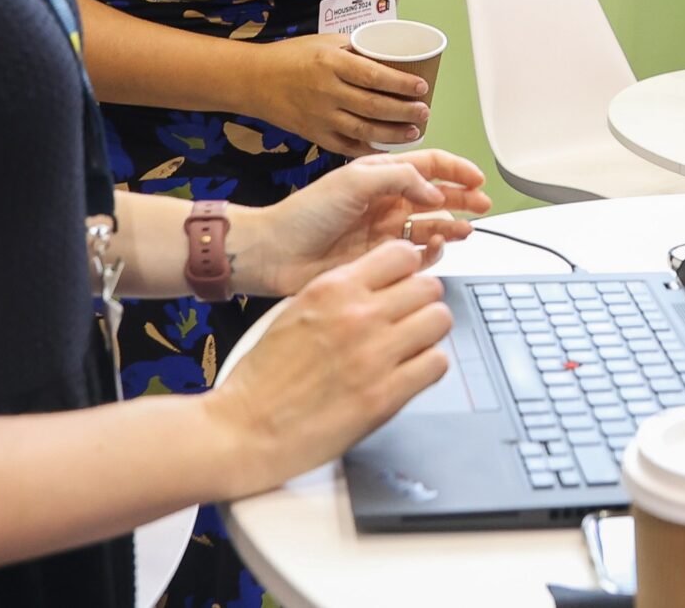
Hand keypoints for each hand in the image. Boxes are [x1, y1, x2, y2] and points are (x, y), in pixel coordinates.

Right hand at [205, 240, 453, 498]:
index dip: (407, 271)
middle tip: (408, 321)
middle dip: (422, 302)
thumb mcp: (295, 311)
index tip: (401, 287)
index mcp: (332, 288)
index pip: (401, 254)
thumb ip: (340, 295)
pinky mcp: (385, 396)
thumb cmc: (263, 377)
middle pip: (429, 287)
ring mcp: (374, 355)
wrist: (244, 430)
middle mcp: (357, 314)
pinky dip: (427, 368)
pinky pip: (437, 364)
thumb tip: (381, 286)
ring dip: (428, 334)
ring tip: (409, 349)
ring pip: (440, 321)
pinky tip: (408, 375)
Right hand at [246, 32, 429, 156]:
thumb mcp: (325, 42)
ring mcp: (319, 116)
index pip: (374, 75)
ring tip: (413, 131)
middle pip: (374, 105)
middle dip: (405, 111)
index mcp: (331, 63)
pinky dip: (368, 149)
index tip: (422, 86)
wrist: (254, 80)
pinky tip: (386, 147)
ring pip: (364, 129)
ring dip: (393, 133)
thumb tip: (391, 54)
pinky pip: (346, 145)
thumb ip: (356, 49)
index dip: (401, 83)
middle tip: (424, 112)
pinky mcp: (314, 134)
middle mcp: (326, 91)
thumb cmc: (292, 56)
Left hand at [250, 151, 491, 292]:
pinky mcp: (380, 258)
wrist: (277, 253)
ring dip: (451, 225)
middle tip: (482, 205)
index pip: (428, 165)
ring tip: (466, 230)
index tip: (477, 179)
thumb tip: (434, 191)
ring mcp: (384, 229)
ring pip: (431, 224)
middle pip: (436, 195)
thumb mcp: (355, 180)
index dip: (456, 169)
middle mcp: (385, 200)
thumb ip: (401, 178)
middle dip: (462, 198)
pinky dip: (431, 251)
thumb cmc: (306, 213)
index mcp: (379, 174)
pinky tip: (434, 246)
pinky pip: (416, 254)